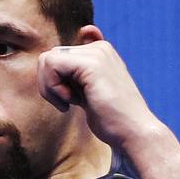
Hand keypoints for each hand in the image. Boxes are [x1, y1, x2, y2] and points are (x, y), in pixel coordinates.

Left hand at [36, 29, 165, 149]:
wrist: (132, 131)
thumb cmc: (110, 118)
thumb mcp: (86, 92)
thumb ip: (72, 76)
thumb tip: (50, 58)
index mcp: (98, 52)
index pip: (57, 56)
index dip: (53, 79)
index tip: (70, 95)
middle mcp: (98, 47)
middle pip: (49, 57)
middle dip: (49, 84)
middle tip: (68, 102)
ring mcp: (97, 52)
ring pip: (47, 60)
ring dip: (49, 87)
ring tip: (70, 102)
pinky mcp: (91, 63)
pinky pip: (51, 65)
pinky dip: (53, 88)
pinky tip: (71, 102)